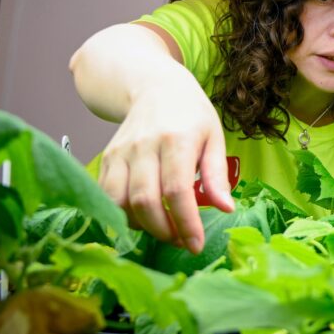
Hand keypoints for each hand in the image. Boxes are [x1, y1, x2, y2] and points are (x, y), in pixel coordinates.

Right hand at [98, 75, 233, 253]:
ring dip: (141, 226)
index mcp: (176, 140)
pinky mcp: (106, 158)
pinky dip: (122, 214)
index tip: (196, 245)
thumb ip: (218, 175)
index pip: (177, 191)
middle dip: (163, 231)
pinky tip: (143, 217)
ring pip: (119, 202)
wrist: (155, 87)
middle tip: (180, 241)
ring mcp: (121, 152)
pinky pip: (106, 196)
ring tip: (163, 229)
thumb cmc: (191, 115)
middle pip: (145, 201)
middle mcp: (144, 146)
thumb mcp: (215, 138)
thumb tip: (226, 209)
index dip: (186, 224)